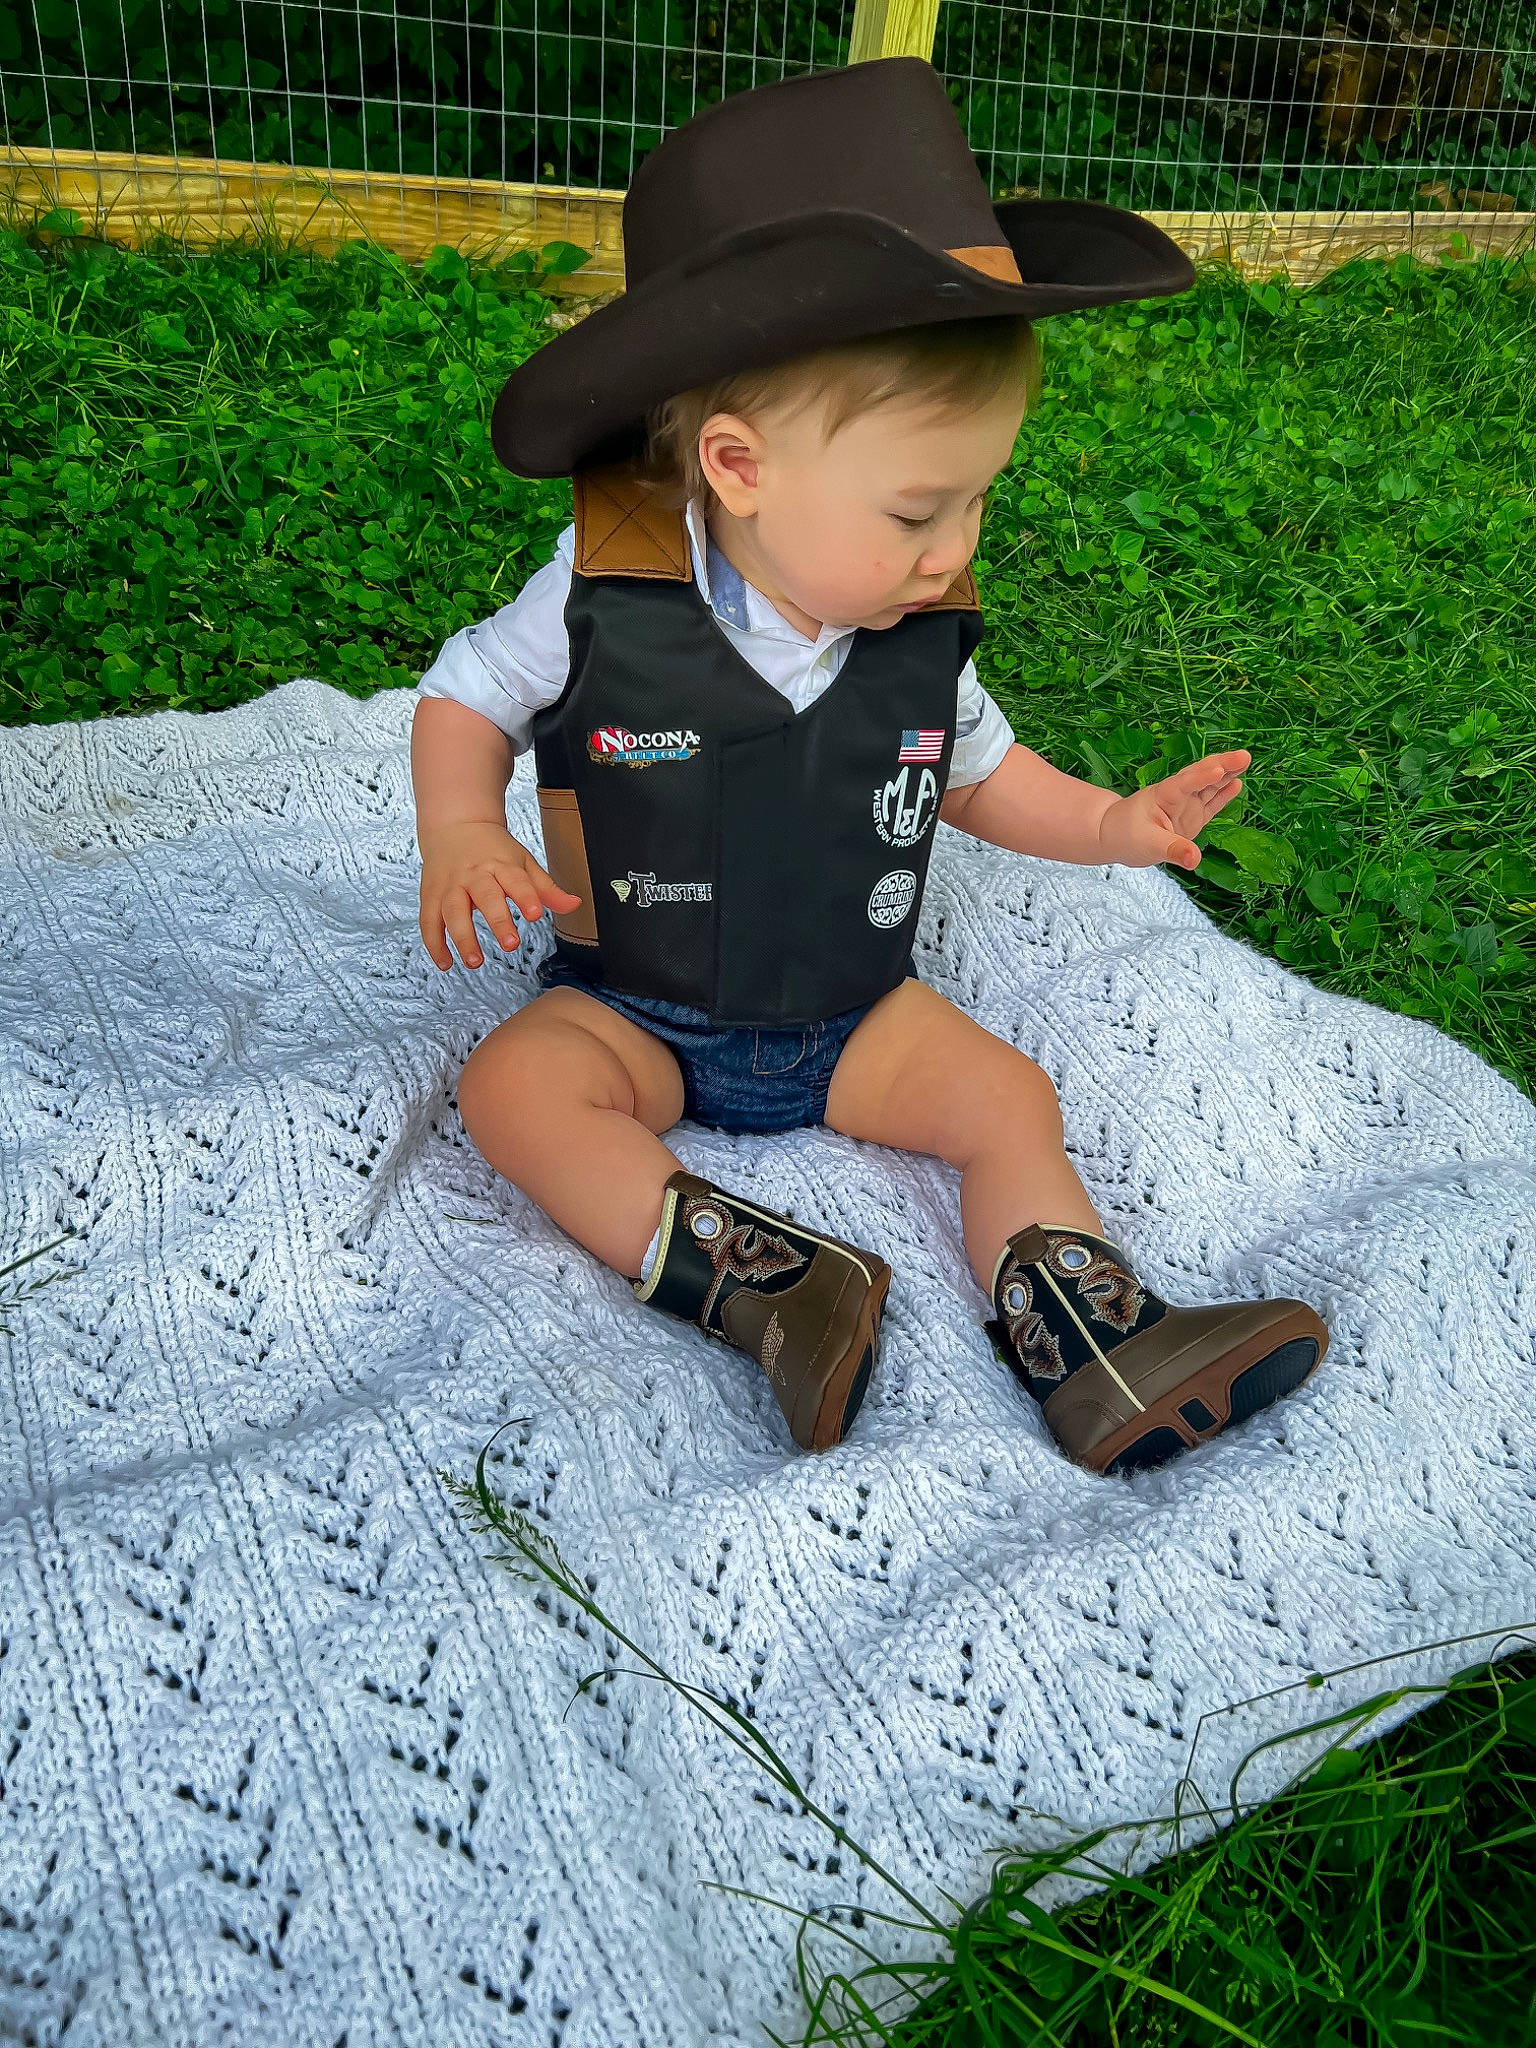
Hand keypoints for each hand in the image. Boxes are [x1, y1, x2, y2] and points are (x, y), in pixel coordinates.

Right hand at [418, 819, 581, 969]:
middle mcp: (474, 874)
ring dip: (463, 938)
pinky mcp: (431, 895)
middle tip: (511, 944)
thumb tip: (575, 905)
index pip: (516, 880)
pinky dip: (434, 943)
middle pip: (485, 897)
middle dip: (498, 921)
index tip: (535, 914)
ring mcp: (450, 885)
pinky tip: (445, 963)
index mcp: (500, 864)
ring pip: (453, 911)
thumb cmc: (493, 849)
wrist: (455, 826)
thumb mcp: (522, 862)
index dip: (526, 897)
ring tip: (475, 962)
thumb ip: (546, 888)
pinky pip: (429, 921)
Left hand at [1096, 749, 1250, 870]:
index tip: (1218, 769)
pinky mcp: (1193, 817)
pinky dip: (1223, 795)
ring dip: (1227, 774)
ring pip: (1209, 786)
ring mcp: (1187, 805)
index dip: (1201, 776)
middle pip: (1202, 777)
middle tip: (1244, 755)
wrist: (1115, 835)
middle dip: (1223, 765)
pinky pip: (1211, 804)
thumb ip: (1173, 850)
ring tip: (1245, 761)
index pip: (1185, 784)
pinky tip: (1237, 784)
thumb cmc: (1126, 835)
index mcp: (1164, 796)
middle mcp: (1178, 796)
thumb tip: (1194, 859)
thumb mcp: (1148, 845)